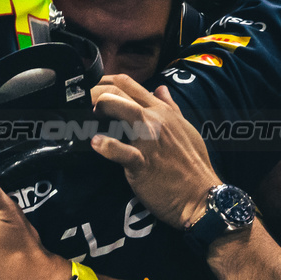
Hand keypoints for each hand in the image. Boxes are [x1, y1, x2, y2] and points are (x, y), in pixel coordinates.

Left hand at [90, 74, 219, 228]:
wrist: (202, 198)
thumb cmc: (193, 166)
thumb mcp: (185, 129)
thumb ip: (171, 107)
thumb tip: (160, 89)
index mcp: (162, 112)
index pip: (130, 84)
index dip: (105, 81)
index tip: (89, 87)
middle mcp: (155, 120)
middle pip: (120, 92)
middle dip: (95, 91)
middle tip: (78, 101)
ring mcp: (150, 140)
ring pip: (124, 110)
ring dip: (100, 106)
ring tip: (84, 114)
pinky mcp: (143, 163)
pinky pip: (123, 151)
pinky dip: (107, 146)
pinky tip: (95, 144)